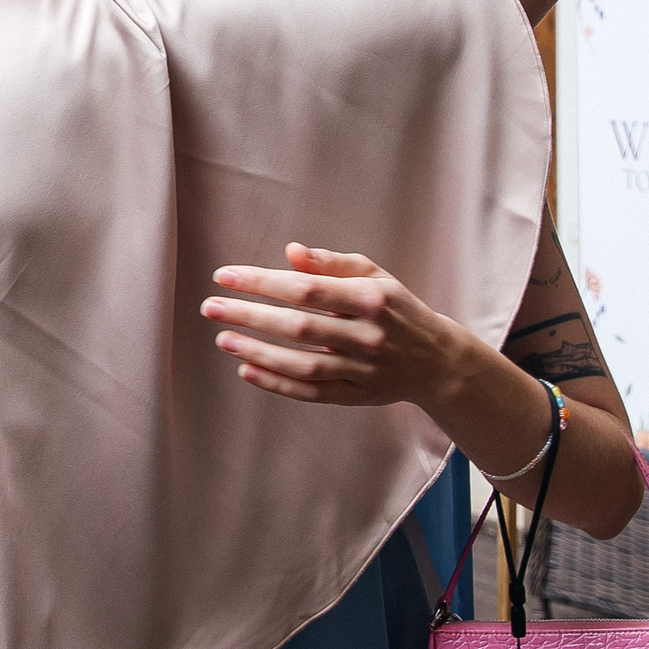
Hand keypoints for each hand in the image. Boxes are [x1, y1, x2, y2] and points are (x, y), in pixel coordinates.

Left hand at [201, 243, 469, 408]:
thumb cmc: (395, 308)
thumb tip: (290, 251)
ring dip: (258, 353)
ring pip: (302, 364)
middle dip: (250, 316)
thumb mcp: (375, 276)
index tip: (224, 276)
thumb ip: (332, 263)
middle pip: (299, 327)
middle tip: (210, 307)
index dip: (262, 282)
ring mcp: (363, 370)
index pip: (306, 289)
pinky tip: (247, 370)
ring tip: (223, 339)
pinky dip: (277, 384)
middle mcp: (367, 335)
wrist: (438, 361)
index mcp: (371, 298)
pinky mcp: (358, 397)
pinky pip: (311, 393)